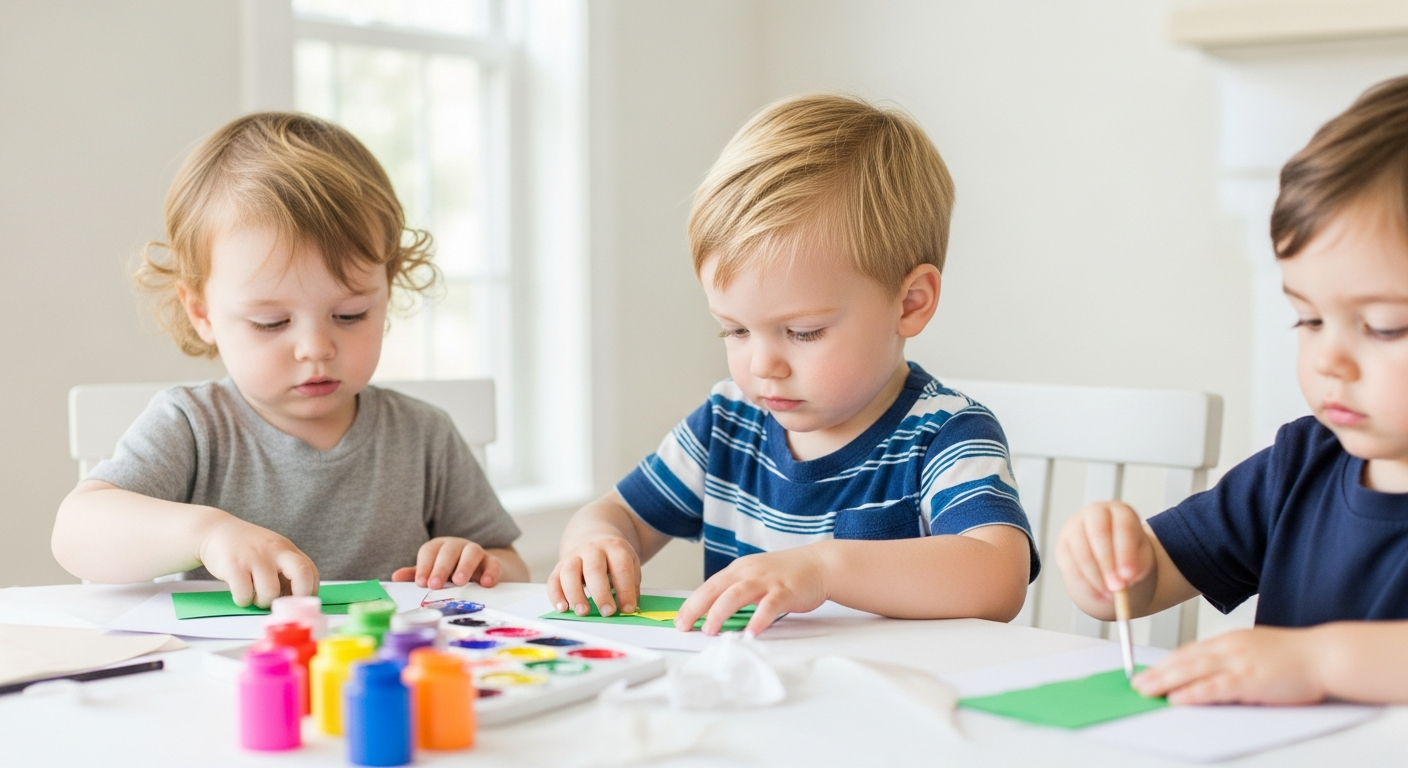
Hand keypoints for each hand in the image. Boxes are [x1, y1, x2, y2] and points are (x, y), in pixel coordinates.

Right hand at [198, 516, 317, 607]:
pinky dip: (243, 600)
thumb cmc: (248, 549)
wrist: (216, 530)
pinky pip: (244, 594)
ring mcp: (255, 557)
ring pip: (270, 592)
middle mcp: (275, 551)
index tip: (297, 601)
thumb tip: (295, 602)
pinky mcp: (234, 565)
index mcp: (288, 550)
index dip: (308, 592)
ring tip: (256, 597)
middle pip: (302, 574)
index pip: (311, 572)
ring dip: (263, 602)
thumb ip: (286, 570)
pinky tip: (241, 593)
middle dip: (298, 596)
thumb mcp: (273, 551)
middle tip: (284, 605)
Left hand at [391, 537, 501, 588]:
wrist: (480, 572)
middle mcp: (457, 546)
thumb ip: (417, 574)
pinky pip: (493, 564)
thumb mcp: (432, 572)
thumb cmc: (450, 572)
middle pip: (449, 551)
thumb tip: (395, 577)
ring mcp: (476, 552)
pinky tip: (485, 583)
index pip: (429, 551)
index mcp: (439, 547)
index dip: (424, 566)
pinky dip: (490, 572)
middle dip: (441, 567)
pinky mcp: (492, 562)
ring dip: (465, 566)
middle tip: (435, 585)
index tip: (421, 583)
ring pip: (472, 552)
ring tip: (459, 582)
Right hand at [547, 535, 640, 617]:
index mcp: (615, 548)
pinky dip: (556, 596)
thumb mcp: (630, 564)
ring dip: (575, 595)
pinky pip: (553, 580)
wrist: (595, 540)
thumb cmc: (614, 559)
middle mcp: (592, 549)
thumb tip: (628, 609)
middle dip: (601, 593)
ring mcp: (573, 556)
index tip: (628, 609)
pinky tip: (563, 608)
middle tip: (607, 612)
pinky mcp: (560, 566)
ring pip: (569, 573)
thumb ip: (631, 585)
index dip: (625, 590)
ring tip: (583, 612)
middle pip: (594, 569)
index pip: (621, 568)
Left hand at [675, 547, 827, 635]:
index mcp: (739, 570)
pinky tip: (751, 633)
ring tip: (711, 630)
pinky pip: (769, 606)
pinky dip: (758, 619)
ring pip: (737, 594)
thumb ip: (736, 592)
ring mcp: (767, 581)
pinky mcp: (785, 591)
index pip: (709, 586)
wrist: (819, 564)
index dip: (692, 604)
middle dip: (697, 608)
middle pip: (716, 588)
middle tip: (685, 626)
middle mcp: (749, 572)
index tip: (680, 620)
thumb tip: (714, 614)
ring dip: (721, 612)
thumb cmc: (786, 574)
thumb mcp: (755, 577)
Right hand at [1055, 501, 1154, 605]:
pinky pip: (1068, 564)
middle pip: (1098, 533)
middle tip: (1116, 588)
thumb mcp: (1140, 560)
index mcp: (1121, 511)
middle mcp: (1095, 512)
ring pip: (1081, 550)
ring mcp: (1075, 526)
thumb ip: (1135, 568)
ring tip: (1109, 596)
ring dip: (1095, 577)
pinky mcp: (1062, 543)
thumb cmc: (1129, 555)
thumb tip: (1123, 580)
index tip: (1129, 576)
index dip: (1126, 552)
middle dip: (1107, 564)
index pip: (1123, 526)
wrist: (1110, 556)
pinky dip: (1083, 583)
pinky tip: (1097, 595)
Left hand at [1133, 627, 1327, 704]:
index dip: (1166, 662)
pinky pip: (1215, 687)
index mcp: (1230, 641)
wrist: (1325, 655)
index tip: (1148, 671)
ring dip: (1165, 681)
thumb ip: (1233, 659)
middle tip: (1135, 683)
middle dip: (1157, 672)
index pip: (1190, 651)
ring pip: (1193, 672)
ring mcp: (1239, 663)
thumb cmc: (1295, 656)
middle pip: (1184, 660)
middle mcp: (1230, 648)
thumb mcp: (1256, 651)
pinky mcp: (1251, 680)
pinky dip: (1193, 693)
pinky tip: (1176, 699)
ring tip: (1144, 691)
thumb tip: (1212, 672)